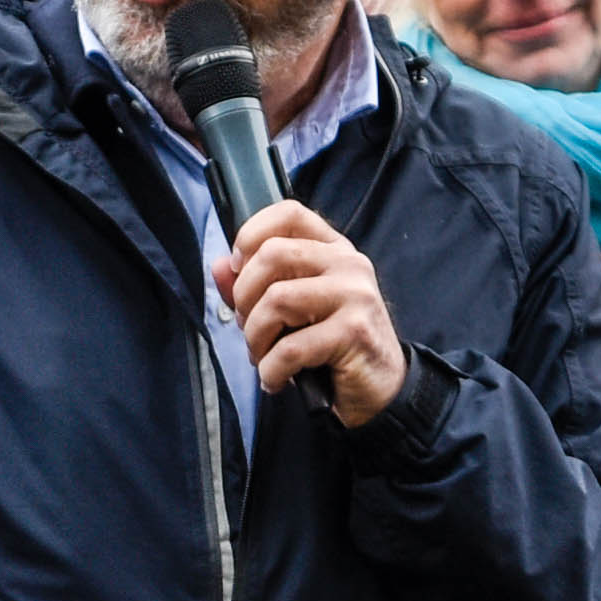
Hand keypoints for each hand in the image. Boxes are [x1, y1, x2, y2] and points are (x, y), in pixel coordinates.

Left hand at [218, 200, 408, 427]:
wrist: (380, 387)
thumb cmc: (332, 346)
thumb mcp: (291, 311)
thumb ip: (255, 286)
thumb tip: (220, 266)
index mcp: (332, 250)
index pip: (289, 213)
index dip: (251, 234)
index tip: (239, 267)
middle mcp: (347, 263)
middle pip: (273, 254)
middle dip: (245, 298)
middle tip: (250, 329)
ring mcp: (355, 294)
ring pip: (277, 299)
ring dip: (256, 338)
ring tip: (263, 357)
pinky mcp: (355, 331)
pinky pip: (291, 347)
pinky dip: (271, 370)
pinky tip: (276, 379)